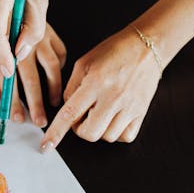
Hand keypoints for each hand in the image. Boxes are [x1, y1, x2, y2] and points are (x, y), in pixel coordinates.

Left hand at [0, 22, 66, 126]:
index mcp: (6, 51)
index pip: (10, 82)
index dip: (13, 102)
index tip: (17, 117)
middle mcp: (24, 45)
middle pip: (31, 79)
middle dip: (35, 103)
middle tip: (39, 120)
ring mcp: (41, 39)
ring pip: (51, 68)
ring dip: (53, 89)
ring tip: (54, 103)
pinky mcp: (52, 34)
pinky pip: (61, 53)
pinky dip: (61, 66)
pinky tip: (59, 79)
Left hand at [40, 26, 161, 148]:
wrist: (147, 47)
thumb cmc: (114, 51)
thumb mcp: (84, 63)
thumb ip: (70, 88)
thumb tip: (66, 110)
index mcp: (95, 83)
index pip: (70, 114)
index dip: (56, 132)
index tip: (47, 146)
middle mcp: (113, 97)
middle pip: (89, 133)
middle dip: (79, 129)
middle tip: (82, 116)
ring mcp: (129, 107)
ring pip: (107, 137)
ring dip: (98, 130)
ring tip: (99, 112)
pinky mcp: (142, 112)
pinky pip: (126, 136)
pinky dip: (116, 133)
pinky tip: (113, 119)